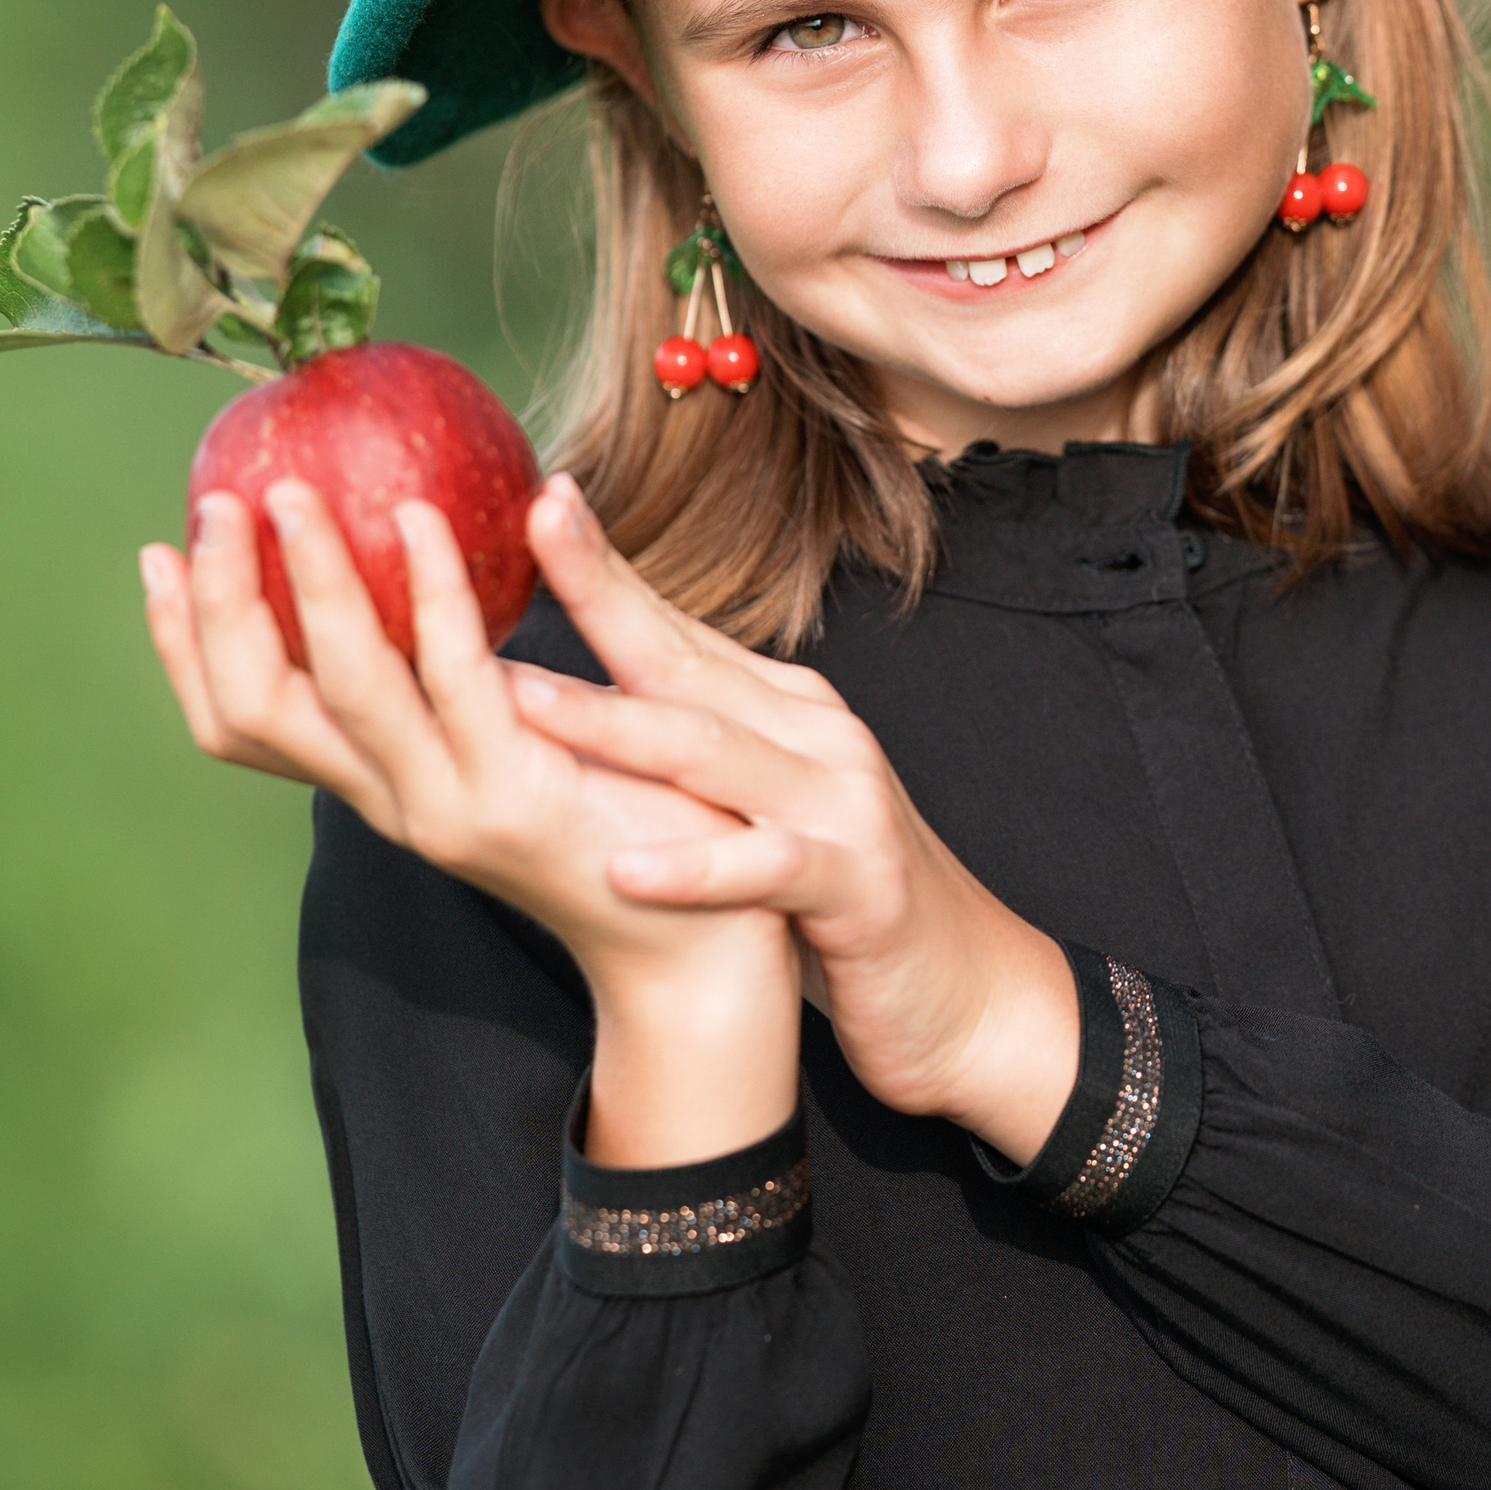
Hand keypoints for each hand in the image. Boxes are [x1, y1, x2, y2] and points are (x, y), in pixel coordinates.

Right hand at [140, 483, 800, 1164]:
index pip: (243, 721)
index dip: (185, 641)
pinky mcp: (514, 796)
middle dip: (219, 602)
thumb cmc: (624, 817)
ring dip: (309, 585)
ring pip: (340, 687)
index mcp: (381, 785)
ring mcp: (445, 805)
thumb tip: (426, 541)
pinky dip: (431, 593)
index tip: (160, 551)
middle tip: (213, 505)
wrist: (699, 944)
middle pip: (255, 706)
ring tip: (292, 495)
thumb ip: (466, 667)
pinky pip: (457, 677)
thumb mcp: (520, 731)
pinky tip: (421, 520)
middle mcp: (391, 802)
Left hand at [502, 477, 1079, 1167]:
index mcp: (785, 711)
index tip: (537, 498)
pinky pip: (767, 866)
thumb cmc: (846, 902)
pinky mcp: (859, 885)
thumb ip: (698, 758)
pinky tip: (627, 868)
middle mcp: (815, 734)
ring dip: (613, 722)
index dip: (606, 565)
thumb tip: (582, 712)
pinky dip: (697, 866)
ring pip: (714, 750)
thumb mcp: (766, 809)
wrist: (972, 992)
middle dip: (602, 591)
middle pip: (684, 659)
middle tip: (528, 527)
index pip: (678, 627)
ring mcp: (842, 803)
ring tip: (518, 697)